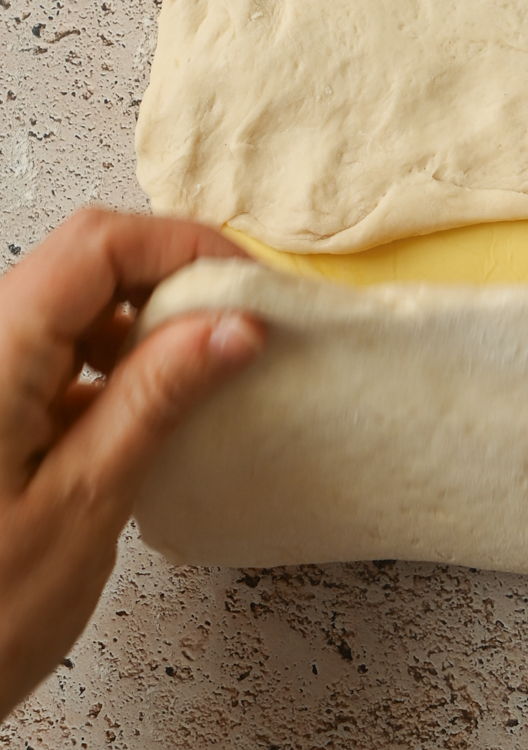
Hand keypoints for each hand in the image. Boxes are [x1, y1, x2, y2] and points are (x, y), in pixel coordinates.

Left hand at [0, 208, 263, 720]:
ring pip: (69, 306)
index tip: (251, 286)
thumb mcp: (86, 504)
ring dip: (143, 322)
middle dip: (169, 278)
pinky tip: (152, 412)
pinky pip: (52, 356)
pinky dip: (112, 365)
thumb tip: (233, 324)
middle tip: (244, 326)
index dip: (182, 245)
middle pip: (82, 263)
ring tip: (207, 371)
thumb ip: (157, 399)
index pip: (97, 245)